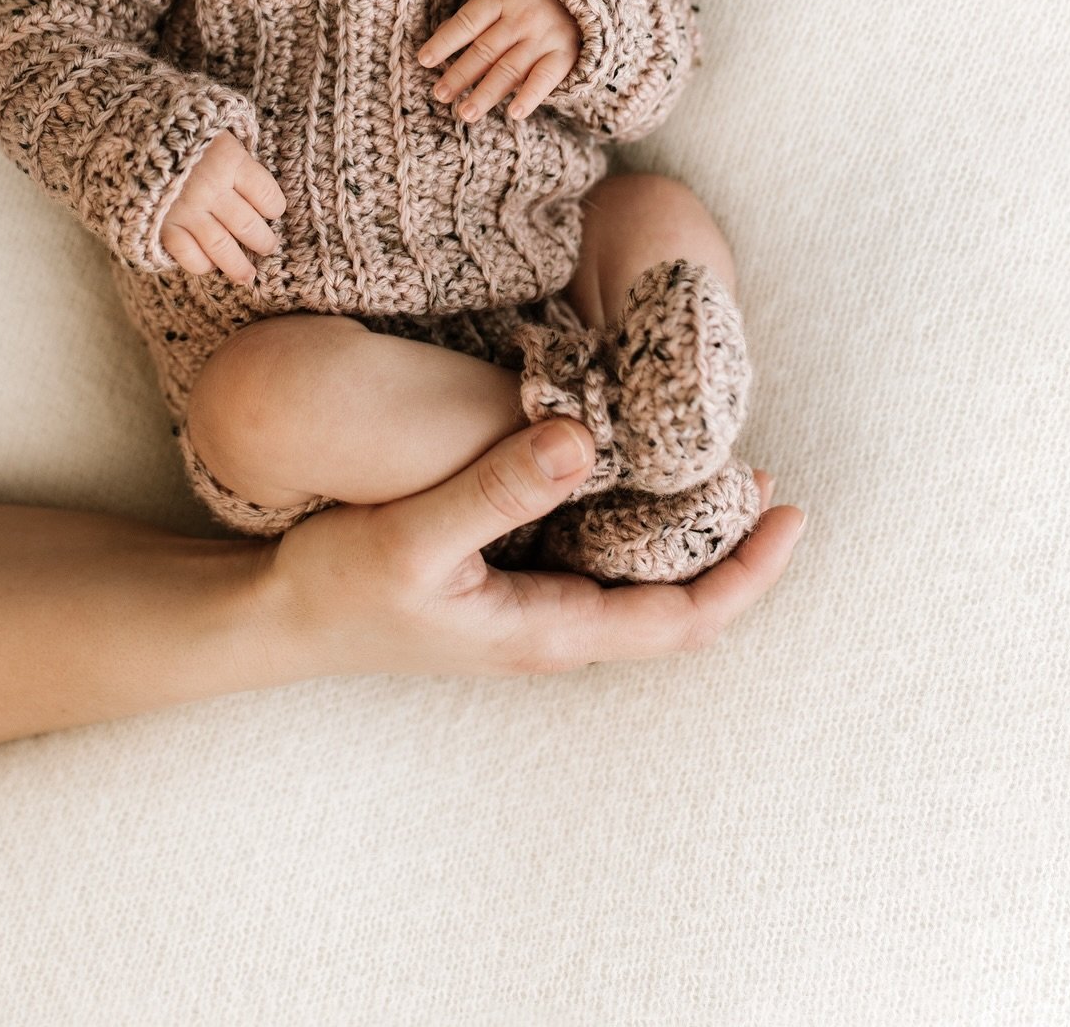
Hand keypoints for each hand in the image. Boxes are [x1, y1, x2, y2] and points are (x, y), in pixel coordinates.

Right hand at [159, 131, 286, 285]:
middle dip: (262, 242)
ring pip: (222, 246)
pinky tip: (209, 265)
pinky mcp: (163, 225)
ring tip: (247, 275)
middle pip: (247, 225)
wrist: (126, 133)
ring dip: (238, 265)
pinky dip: (202, 264)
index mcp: (228, 159)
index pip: (266, 195)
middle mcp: (210, 187)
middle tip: (267, 247)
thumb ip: (235, 155)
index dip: (274, 207)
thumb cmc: (180, 132)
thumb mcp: (214, 131)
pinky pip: (189, 255)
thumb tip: (255, 186)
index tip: (273, 212)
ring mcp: (186, 209)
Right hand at [260, 421, 805, 677]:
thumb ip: (497, 489)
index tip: (789, 513)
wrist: (281, 616)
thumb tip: (582, 439)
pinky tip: (630, 473)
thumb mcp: (414, 535)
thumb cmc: (341, 586)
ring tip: (721, 472)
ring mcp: (532, 607)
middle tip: (769, 482)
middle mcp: (554, 627)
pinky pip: (597, 558)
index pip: (683, 617)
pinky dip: (634, 520)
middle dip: (733, 552)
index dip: (747, 572)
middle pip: (677, 604)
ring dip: (687, 535)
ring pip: (638, 581)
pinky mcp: (509, 582)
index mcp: (549, 629)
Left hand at [418, 0, 580, 121]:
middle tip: (440, 96)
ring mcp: (544, 36)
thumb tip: (438, 49)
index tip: (424, 61)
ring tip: (465, 113)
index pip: (468, 21)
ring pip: (510, 68)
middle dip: (460, 74)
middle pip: (486, 49)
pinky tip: (514, 113)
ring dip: (486, 93)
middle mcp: (522, 17)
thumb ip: (476, 18)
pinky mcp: (564, 54)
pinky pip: (545, 78)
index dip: (445, 42)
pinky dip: (531, 96)